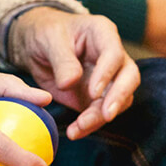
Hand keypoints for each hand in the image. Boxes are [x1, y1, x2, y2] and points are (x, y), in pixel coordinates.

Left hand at [8, 7, 140, 139]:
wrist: (36, 46)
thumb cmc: (46, 33)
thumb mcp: (49, 40)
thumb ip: (62, 60)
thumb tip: (70, 83)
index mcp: (102, 33)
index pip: (114, 54)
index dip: (107, 73)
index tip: (93, 92)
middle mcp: (112, 56)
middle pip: (129, 77)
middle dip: (119, 98)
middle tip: (106, 115)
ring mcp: (108, 78)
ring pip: (118, 100)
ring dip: (101, 116)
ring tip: (79, 127)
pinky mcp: (98, 97)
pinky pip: (101, 113)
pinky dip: (90, 125)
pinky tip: (75, 132)